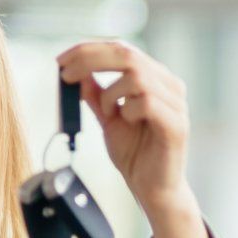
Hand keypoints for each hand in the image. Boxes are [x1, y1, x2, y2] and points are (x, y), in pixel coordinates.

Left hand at [55, 41, 212, 237]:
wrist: (152, 189)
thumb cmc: (136, 154)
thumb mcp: (108, 118)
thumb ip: (96, 95)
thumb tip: (77, 72)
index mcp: (155, 78)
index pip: (121, 49)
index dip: (89, 49)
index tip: (61, 60)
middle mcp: (170, 85)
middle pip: (127, 54)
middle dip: (90, 59)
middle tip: (65, 73)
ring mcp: (176, 104)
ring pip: (136, 76)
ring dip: (110, 93)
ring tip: (108, 113)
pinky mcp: (176, 124)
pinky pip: (147, 102)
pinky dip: (127, 110)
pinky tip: (125, 122)